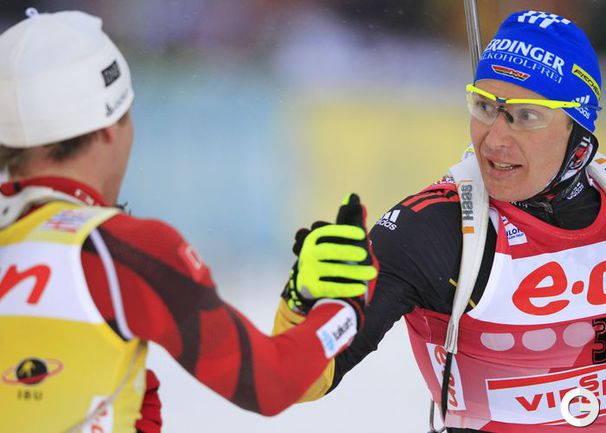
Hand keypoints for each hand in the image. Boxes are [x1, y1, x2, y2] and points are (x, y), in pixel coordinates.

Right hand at [282, 193, 377, 327]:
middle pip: (328, 251)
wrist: (315, 284)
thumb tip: (353, 196)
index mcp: (315, 238)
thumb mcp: (338, 237)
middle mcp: (309, 253)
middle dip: (348, 252)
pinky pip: (331, 288)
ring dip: (354, 271)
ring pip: (333, 270)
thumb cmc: (331, 255)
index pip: (328, 231)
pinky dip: (347, 288)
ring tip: (372, 272)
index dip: (344, 231)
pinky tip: (361, 287)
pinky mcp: (312, 288)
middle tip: (365, 255)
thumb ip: (347, 218)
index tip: (361, 234)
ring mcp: (309, 271)